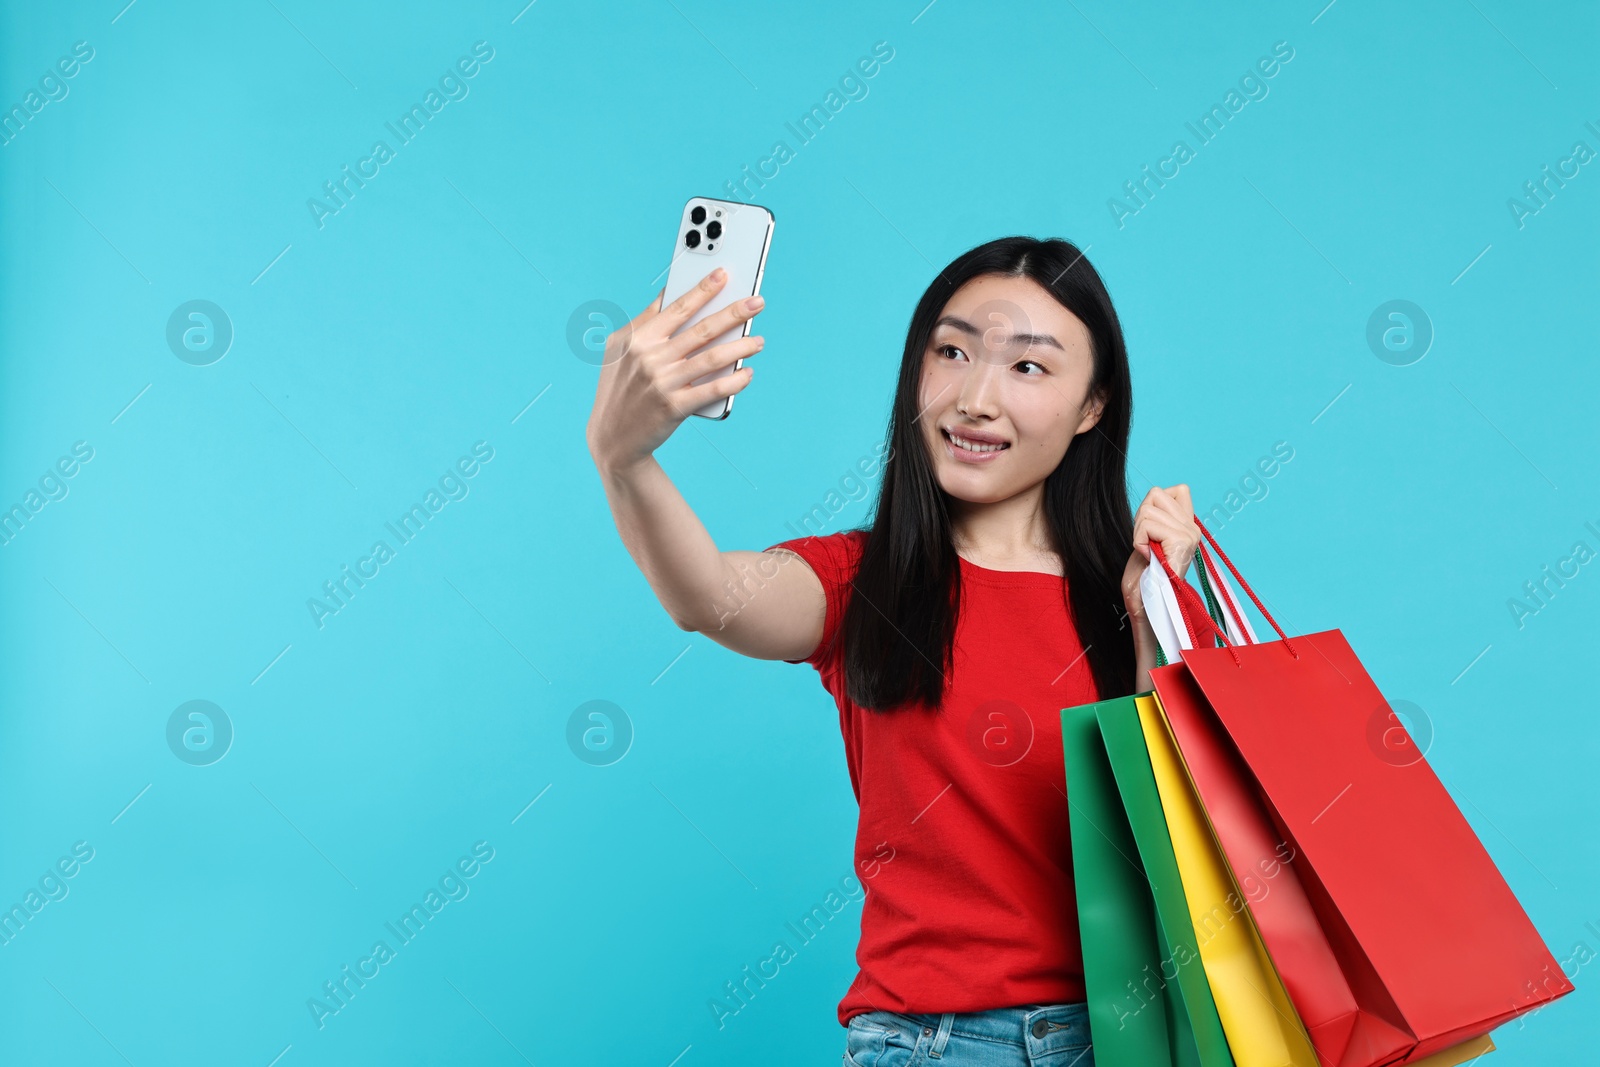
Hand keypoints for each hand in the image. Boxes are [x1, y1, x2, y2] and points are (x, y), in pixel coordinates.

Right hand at [585, 266, 765, 473]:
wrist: (612, 438)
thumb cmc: (620, 388)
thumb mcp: (619, 350)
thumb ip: (644, 322)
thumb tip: (671, 294)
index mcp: (636, 338)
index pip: (677, 307)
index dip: (703, 289)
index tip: (724, 274)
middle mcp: (649, 357)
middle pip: (701, 329)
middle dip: (734, 313)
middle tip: (757, 303)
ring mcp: (662, 383)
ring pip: (712, 358)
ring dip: (741, 347)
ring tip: (758, 341)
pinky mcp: (674, 407)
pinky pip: (712, 390)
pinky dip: (734, 381)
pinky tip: (747, 373)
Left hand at [1119, 483, 1197, 645]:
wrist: (1145, 604)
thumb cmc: (1144, 576)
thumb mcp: (1150, 538)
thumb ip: (1159, 517)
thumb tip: (1157, 493)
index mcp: (1188, 526)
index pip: (1179, 489)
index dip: (1155, 503)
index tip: (1150, 531)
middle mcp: (1194, 529)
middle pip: (1157, 493)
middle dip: (1141, 517)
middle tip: (1146, 543)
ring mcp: (1190, 535)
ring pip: (1149, 510)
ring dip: (1138, 531)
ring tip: (1147, 552)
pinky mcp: (1182, 543)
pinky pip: (1149, 525)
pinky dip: (1139, 539)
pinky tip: (1148, 556)